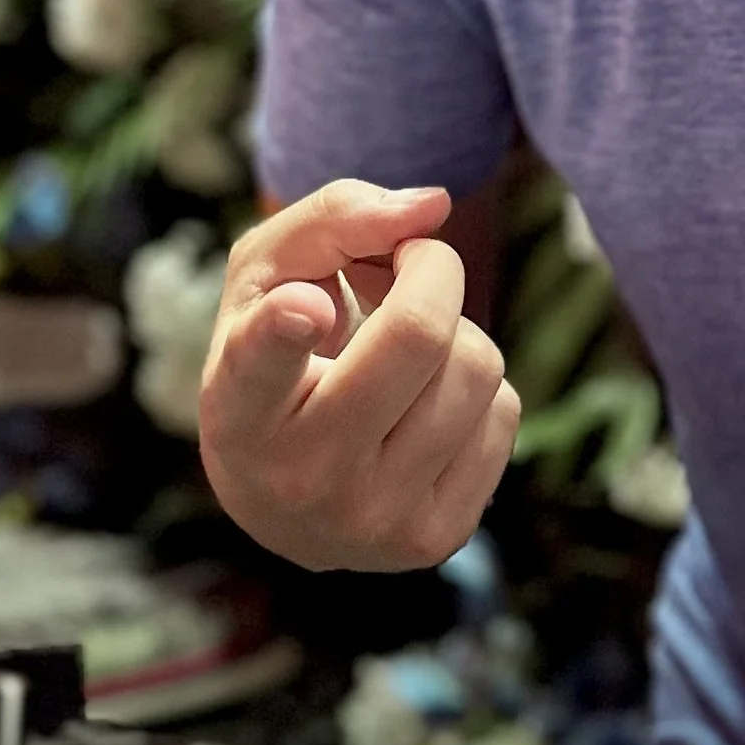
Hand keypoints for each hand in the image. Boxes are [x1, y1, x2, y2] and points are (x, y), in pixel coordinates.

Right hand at [199, 179, 519, 571]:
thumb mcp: (265, 279)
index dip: (285, 328)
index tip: (304, 307)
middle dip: (429, 270)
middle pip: (419, 333)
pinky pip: (504, 412)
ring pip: (477, 367)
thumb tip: (435, 206)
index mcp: (240, 408)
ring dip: (454, 333)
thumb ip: (333, 220)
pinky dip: (473, 385)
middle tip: (399, 268)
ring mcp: (376, 520)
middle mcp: (303, 477)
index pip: (260, 364)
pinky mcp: (438, 538)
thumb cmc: (272, 360)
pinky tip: (425, 402)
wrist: (282, 504)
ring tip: (403, 349)